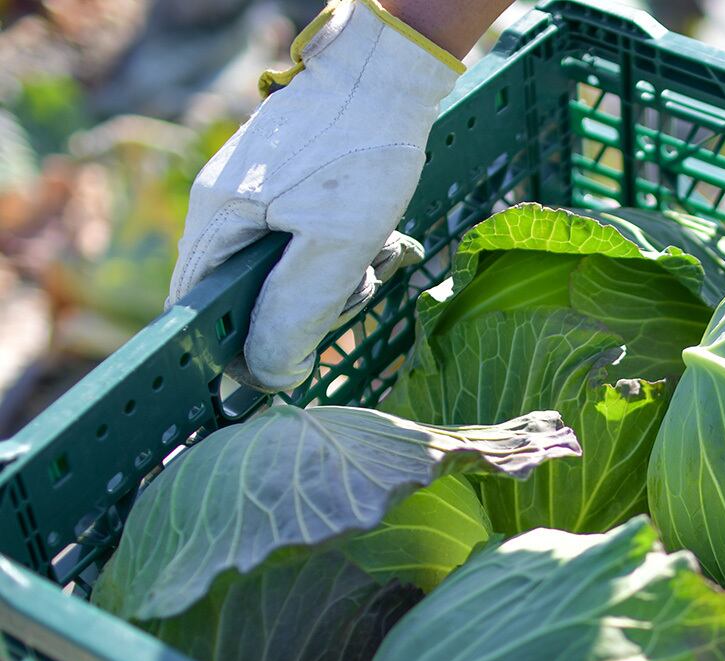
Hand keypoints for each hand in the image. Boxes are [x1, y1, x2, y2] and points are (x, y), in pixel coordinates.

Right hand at [167, 0, 463, 392]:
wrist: (384, 76)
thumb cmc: (359, 156)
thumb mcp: (335, 246)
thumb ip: (295, 312)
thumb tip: (267, 374)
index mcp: (215, 220)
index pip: (195, 309)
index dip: (230, 349)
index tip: (278, 370)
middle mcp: (222, 207)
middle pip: (249, 295)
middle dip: (306, 306)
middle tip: (354, 286)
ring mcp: (255, 195)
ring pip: (287, 272)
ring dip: (334, 279)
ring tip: (372, 255)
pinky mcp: (288, 188)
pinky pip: (307, 244)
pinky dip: (343, 252)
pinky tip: (374, 240)